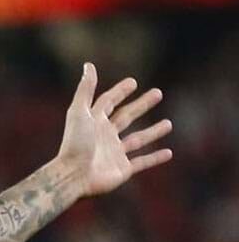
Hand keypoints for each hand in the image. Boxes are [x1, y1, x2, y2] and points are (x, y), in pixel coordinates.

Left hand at [56, 62, 173, 196]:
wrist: (73, 176)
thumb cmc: (75, 143)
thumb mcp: (79, 112)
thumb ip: (85, 89)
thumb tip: (88, 65)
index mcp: (94, 122)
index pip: (108, 102)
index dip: (119, 92)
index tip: (133, 82)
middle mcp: (104, 136)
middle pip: (126, 117)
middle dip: (141, 105)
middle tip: (158, 93)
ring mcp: (114, 153)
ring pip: (138, 139)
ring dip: (153, 131)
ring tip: (169, 123)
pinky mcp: (122, 170)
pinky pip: (142, 162)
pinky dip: (155, 158)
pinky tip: (169, 153)